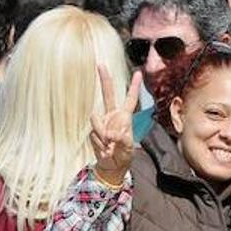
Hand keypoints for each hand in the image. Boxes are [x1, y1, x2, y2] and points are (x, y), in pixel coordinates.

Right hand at [89, 64, 142, 184]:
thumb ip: (121, 139)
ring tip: (109, 145)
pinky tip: (104, 149)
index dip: (133, 86)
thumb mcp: (128, 148)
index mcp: (124, 117)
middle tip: (101, 64)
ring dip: (102, 133)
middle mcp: (112, 116)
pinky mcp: (93, 131)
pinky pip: (93, 133)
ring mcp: (101, 122)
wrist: (112, 166)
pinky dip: (99, 143)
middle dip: (104, 79)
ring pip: (96, 119)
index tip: (138, 72)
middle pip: (108, 94)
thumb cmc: (123, 155)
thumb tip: (111, 134)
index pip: (130, 99)